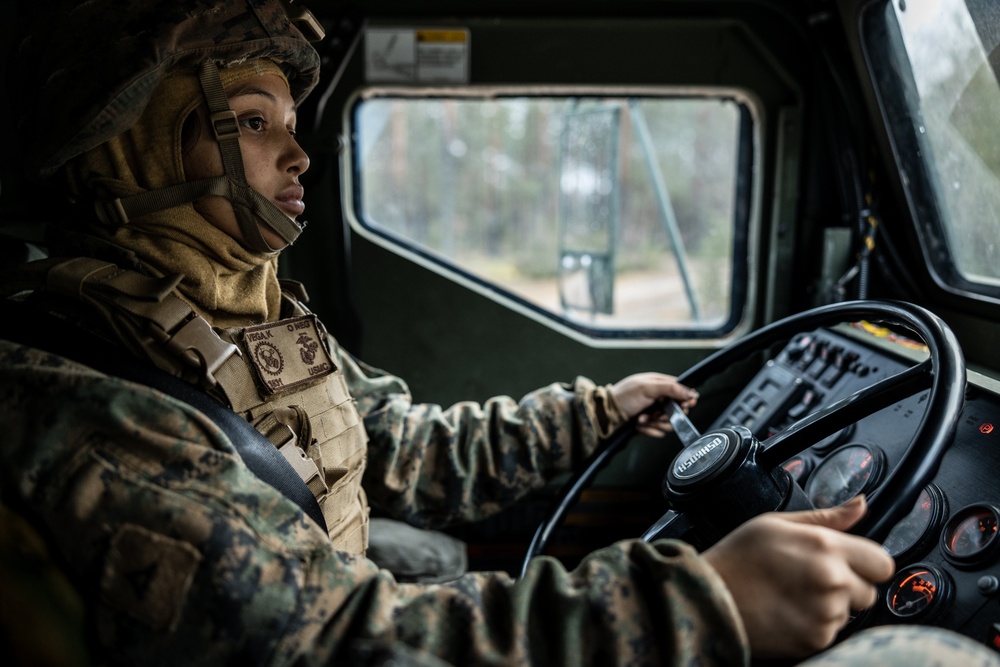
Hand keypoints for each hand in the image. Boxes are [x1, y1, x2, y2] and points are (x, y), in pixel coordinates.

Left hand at [611, 372, 698, 436]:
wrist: (606, 414)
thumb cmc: (623, 397)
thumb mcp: (647, 388)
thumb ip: (670, 389)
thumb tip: (690, 392)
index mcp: (660, 385)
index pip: (682, 392)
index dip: (686, 400)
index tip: (684, 406)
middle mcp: (659, 399)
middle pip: (678, 411)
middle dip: (667, 416)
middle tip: (657, 415)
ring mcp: (655, 413)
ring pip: (669, 424)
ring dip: (655, 424)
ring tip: (642, 419)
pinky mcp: (649, 425)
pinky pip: (658, 432)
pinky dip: (648, 430)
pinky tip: (638, 425)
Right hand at [702, 495, 894, 658]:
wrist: (709, 598)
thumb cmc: (738, 558)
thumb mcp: (776, 523)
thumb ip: (826, 517)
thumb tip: (860, 504)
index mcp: (825, 548)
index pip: (882, 562)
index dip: (866, 561)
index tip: (847, 561)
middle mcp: (832, 582)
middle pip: (869, 590)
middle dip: (848, 584)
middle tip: (811, 576)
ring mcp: (825, 615)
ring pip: (849, 612)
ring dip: (831, 605)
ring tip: (794, 593)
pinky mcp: (815, 640)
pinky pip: (832, 631)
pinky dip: (816, 624)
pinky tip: (790, 610)